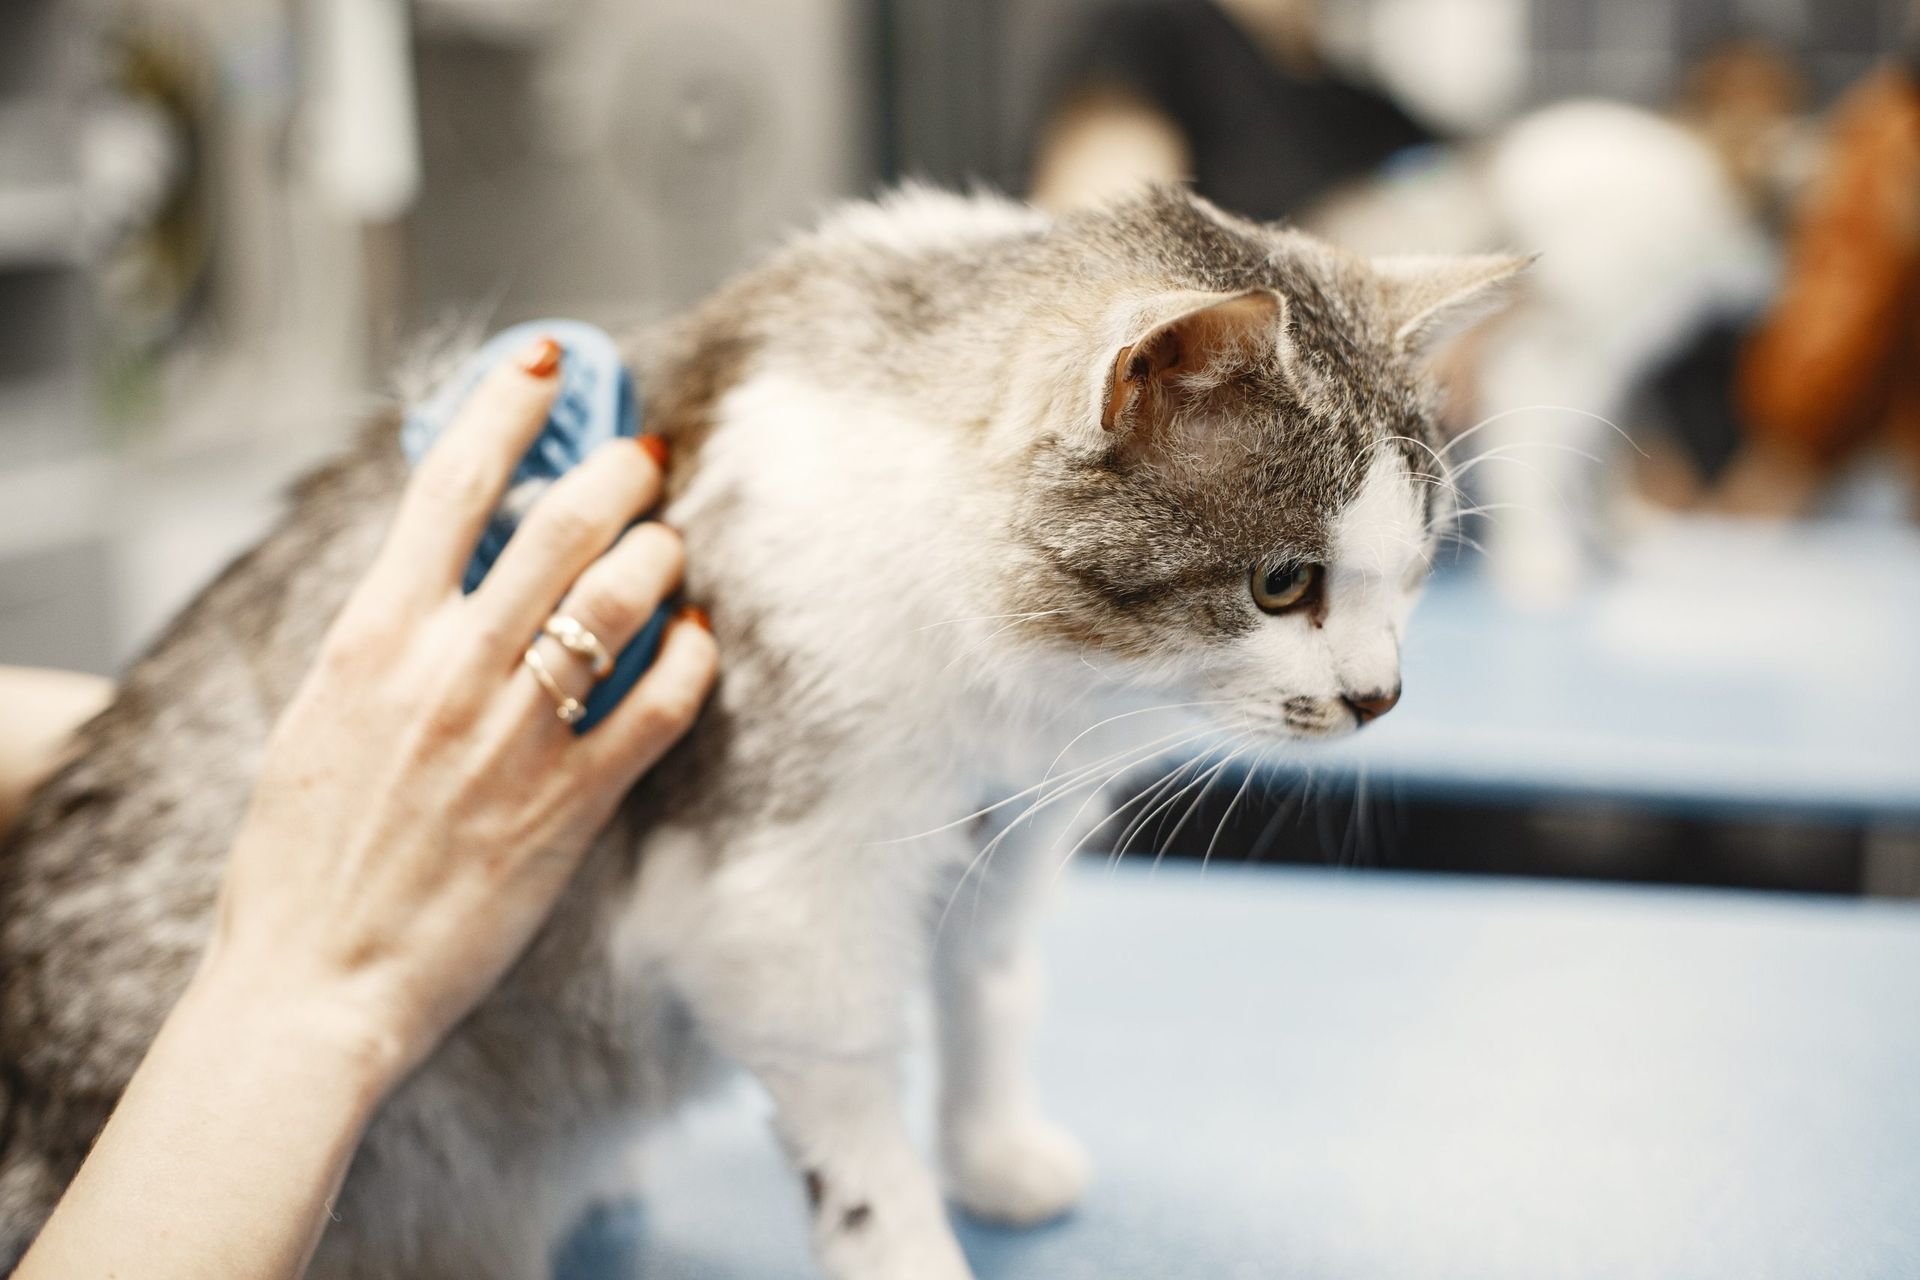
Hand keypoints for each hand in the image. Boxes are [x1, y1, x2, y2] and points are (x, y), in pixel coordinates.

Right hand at [198, 335, 717, 1085]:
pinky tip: (701, 641)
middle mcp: (450, 668)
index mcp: (373, 635)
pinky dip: (691, 659)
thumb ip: (385, 634)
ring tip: (670, 543)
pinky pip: (659, 705)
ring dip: (660, 553)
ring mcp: (515, 733)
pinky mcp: (570, 802)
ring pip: (620, 598)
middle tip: (645, 453)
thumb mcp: (319, 713)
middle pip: (559, 524)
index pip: (451, 480)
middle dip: (617, 469)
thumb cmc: (303, 855)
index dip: (508, 403)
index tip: (546, 358)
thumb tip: (447, 563)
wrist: (315, 982)